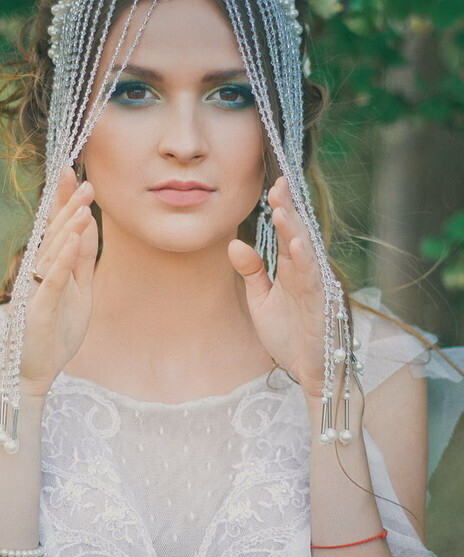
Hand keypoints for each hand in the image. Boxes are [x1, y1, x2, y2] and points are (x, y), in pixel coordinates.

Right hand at [18, 166, 97, 395]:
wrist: (34, 371)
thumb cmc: (55, 332)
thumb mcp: (78, 291)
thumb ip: (81, 260)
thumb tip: (88, 226)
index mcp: (48, 268)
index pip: (57, 228)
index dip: (64, 202)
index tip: (74, 173)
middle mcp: (38, 273)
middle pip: (54, 233)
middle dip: (69, 206)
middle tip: (84, 181)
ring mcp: (36, 290)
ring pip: (53, 252)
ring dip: (68, 227)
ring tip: (83, 204)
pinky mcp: (39, 309)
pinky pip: (51, 280)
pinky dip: (61, 259)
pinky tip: (70, 240)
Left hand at [228, 175, 327, 399]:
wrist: (306, 373)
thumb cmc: (288, 336)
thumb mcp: (261, 301)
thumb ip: (251, 272)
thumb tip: (234, 243)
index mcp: (292, 270)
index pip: (287, 232)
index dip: (281, 208)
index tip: (272, 184)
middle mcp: (306, 273)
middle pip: (298, 233)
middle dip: (289, 208)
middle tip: (278, 183)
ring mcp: (316, 287)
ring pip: (306, 251)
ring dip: (294, 229)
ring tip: (281, 207)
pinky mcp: (321, 304)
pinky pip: (313, 278)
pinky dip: (305, 259)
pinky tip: (295, 243)